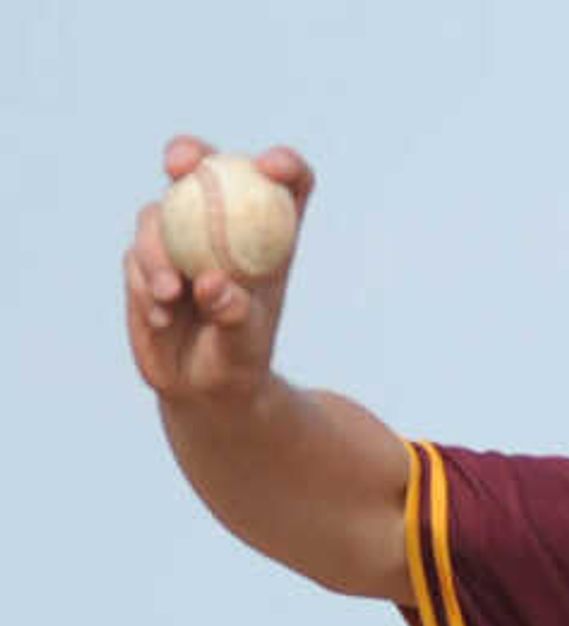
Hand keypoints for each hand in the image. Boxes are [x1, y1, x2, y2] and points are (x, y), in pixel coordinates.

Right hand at [125, 137, 312, 405]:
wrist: (201, 384)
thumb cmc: (239, 359)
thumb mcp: (245, 343)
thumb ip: (235, 314)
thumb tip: (212, 281)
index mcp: (269, 236)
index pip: (287, 184)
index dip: (284, 164)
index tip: (272, 167)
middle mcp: (221, 225)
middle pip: (205, 168)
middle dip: (189, 153)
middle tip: (180, 166)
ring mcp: (178, 236)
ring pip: (158, 215)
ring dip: (159, 248)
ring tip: (170, 294)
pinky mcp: (143, 258)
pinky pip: (136, 256)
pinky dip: (146, 281)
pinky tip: (161, 316)